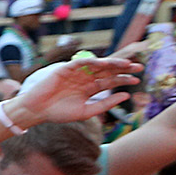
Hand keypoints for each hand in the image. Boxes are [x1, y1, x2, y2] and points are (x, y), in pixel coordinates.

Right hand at [14, 56, 138, 121]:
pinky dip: (90, 61)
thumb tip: (126, 96)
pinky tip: (102, 63)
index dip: (123, 80)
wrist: (37, 111)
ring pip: (97, 65)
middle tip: (139, 67)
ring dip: (111, 63)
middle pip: (107, 71)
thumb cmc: (59, 113)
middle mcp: (85, 79)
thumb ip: (106, 104)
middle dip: (123, 68)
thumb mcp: (87, 111)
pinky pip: (79, 63)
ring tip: (125, 64)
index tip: (137, 80)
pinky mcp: (64, 69)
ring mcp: (76, 73)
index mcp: (90, 89)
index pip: (110, 81)